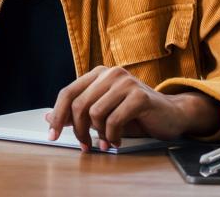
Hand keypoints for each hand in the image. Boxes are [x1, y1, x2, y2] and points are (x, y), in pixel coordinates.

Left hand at [46, 66, 219, 151]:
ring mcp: (125, 82)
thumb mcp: (103, 113)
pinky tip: (117, 141)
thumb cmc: (136, 114)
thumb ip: (78, 113)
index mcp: (98, 74)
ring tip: (107, 142)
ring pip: (95, 113)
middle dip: (78, 130)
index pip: (68, 93)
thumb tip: (49, 117)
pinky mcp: (139, 95)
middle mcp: (110, 73)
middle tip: (85, 146)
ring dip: (99, 135)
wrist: (171, 114)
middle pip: (78, 104)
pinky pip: (114, 120)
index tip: (52, 135)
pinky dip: (113, 136)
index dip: (58, 115)